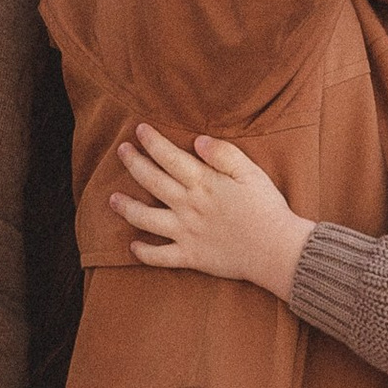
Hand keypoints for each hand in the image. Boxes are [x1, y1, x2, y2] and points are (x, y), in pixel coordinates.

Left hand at [110, 123, 310, 297]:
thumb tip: (197, 141)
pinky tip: (133, 247)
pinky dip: (144, 253)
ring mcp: (186, 233)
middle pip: (151, 182)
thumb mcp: (250, 172)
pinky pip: (160, 256)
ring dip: (126, 208)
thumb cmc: (266, 208)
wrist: (275, 250)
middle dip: (133, 164)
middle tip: (121, 151)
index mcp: (203, 182)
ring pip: (145, 219)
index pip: (169, 157)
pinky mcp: (190, 257)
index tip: (139, 130)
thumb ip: (223, 154)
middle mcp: (188, 206)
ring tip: (112, 199)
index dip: (152, 142)